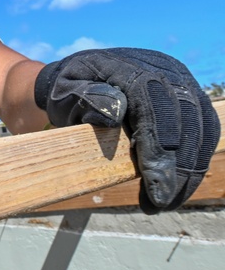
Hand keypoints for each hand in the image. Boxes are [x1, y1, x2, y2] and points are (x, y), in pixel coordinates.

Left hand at [34, 48, 219, 212]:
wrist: (80, 78)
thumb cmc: (69, 91)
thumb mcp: (65, 93)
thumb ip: (86, 99)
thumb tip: (113, 114)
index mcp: (131, 67)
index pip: (155, 106)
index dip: (159, 149)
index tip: (156, 186)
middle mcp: (164, 71)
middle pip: (186, 119)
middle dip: (178, 166)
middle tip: (161, 202)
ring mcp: (181, 82)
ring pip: (202, 128)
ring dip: (190, 169)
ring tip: (167, 201)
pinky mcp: (190, 98)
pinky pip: (204, 130)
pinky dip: (195, 160)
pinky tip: (177, 185)